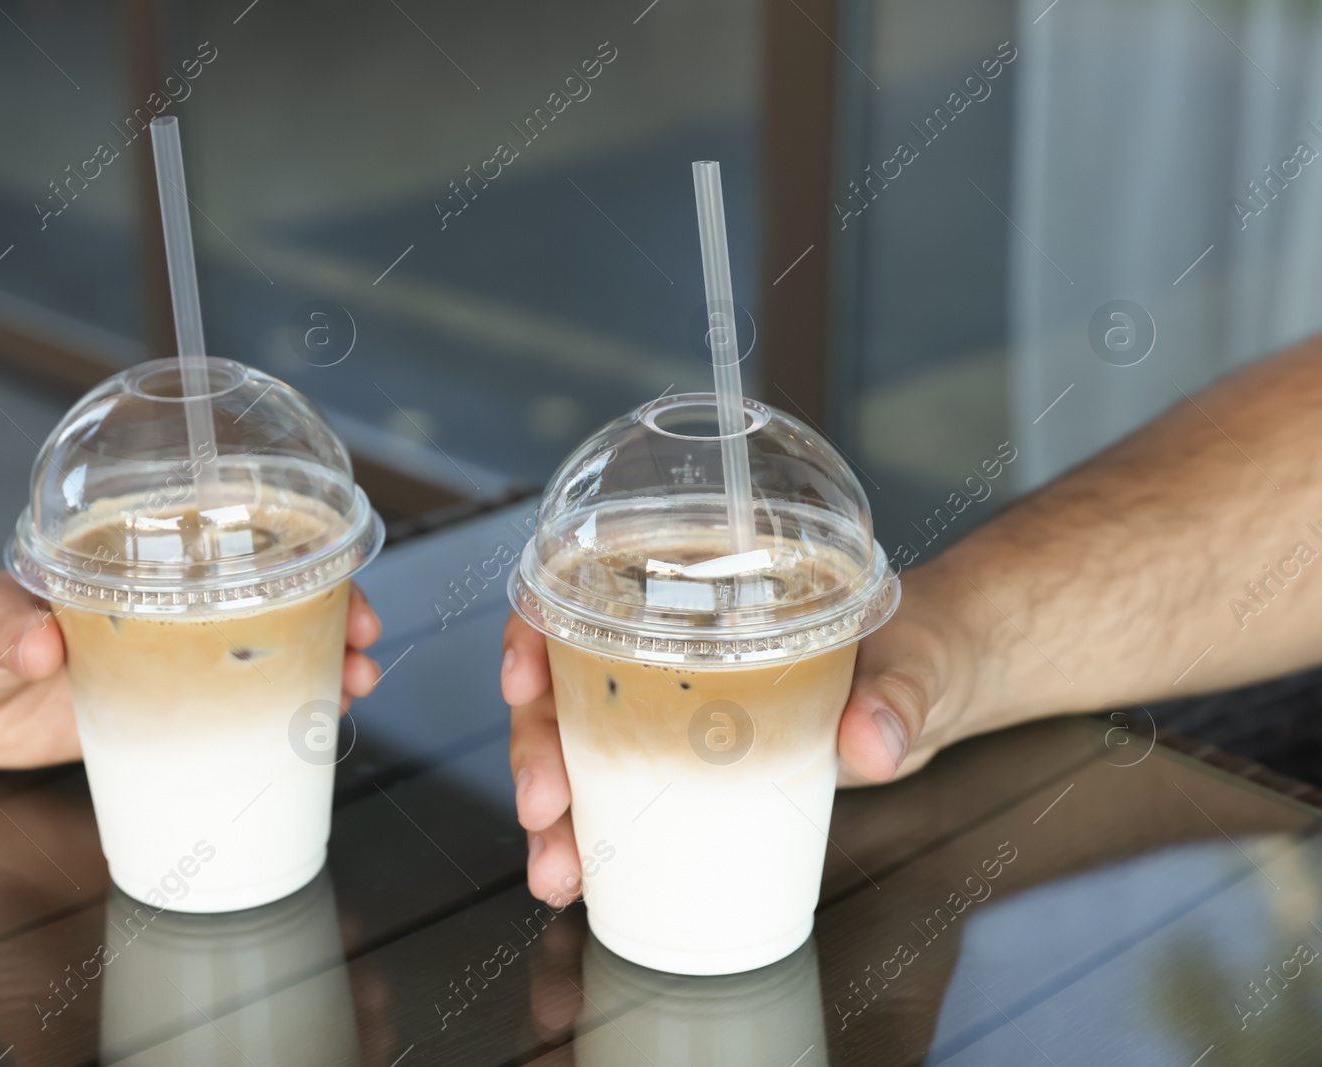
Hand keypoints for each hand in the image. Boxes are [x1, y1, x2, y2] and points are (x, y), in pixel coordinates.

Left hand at [0, 574, 383, 769]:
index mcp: (136, 565)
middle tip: (365, 644)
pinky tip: (309, 732)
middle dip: (332, 613)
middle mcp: (165, 605)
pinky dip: (274, 719)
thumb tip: (39, 644)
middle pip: (270, 598)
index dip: (296, 555)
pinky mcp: (158, 711)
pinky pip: (228, 712)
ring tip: (357, 688)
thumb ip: (3, 629)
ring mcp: (167, 658)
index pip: (232, 545)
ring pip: (263, 654)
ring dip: (319, 668)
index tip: (338, 577)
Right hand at [501, 560, 979, 903]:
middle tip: (544, 809)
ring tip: (557, 870)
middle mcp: (671, 642)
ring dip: (556, 811)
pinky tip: (581, 877)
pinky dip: (593, 835)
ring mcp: (676, 704)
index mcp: (703, 584)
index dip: (536, 630)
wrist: (941, 689)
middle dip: (538, 750)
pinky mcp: (693, 759)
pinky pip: (622, 791)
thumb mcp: (916, 660)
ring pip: (579, 747)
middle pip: (567, 682)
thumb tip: (873, 742)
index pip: (586, 588)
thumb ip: (899, 695)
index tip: (525, 680)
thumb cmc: (922, 643)